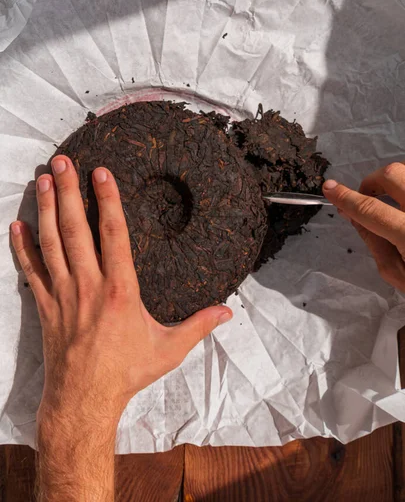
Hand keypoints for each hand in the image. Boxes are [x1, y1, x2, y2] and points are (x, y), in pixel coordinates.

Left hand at [10, 155, 232, 426]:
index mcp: (120, 289)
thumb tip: (229, 313)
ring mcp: (62, 293)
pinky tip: (16, 225)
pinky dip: (22, 247)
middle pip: (76, 229)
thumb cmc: (127, 372)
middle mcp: (88, 285)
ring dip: (45, 209)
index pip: (113, 234)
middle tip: (63, 161)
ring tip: (43, 179)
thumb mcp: (170, 349)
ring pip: (51, 242)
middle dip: (68, 191)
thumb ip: (199, 326)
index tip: (101, 173)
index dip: (107, 200)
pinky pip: (30, 270)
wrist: (84, 400)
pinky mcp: (45, 306)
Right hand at [323, 162, 404, 290]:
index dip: (345, 198)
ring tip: (391, 206)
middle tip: (365, 197)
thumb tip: (353, 216)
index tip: (329, 189)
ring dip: (395, 186)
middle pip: (393, 175)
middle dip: (372, 181)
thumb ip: (374, 242)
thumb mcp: (398, 275)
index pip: (370, 209)